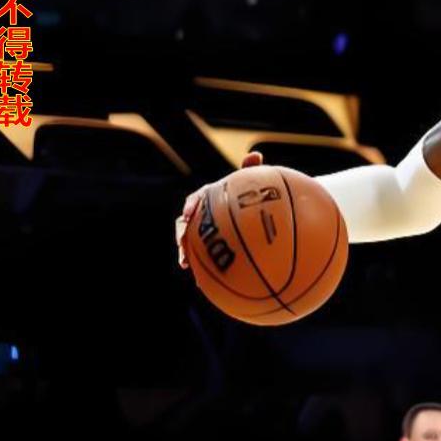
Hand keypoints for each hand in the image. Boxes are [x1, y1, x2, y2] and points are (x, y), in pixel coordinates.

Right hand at [174, 150, 263, 268]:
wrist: (259, 215)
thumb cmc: (255, 197)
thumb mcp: (253, 184)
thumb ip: (252, 172)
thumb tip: (255, 155)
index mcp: (210, 200)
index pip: (195, 200)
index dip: (190, 206)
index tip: (189, 213)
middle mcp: (203, 217)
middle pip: (184, 225)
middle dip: (180, 235)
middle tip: (181, 244)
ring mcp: (206, 234)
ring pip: (191, 244)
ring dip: (186, 254)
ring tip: (186, 265)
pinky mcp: (212, 249)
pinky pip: (204, 260)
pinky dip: (203, 271)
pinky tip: (205, 285)